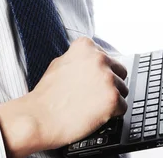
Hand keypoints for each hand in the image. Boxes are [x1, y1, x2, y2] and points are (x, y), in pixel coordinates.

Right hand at [27, 36, 128, 150]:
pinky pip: (123, 107)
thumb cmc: (47, 94)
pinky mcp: (112, 98)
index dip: (100, 73)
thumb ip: (80, 58)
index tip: (92, 82)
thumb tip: (93, 61)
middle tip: (94, 96)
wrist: (39, 117)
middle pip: (119, 72)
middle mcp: (99, 57)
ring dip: (111, 99)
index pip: (107, 58)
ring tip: (92, 106)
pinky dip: (113, 114)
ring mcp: (107, 77)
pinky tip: (96, 115)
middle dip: (110, 84)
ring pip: (122, 90)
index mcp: (86, 46)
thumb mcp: (61, 62)